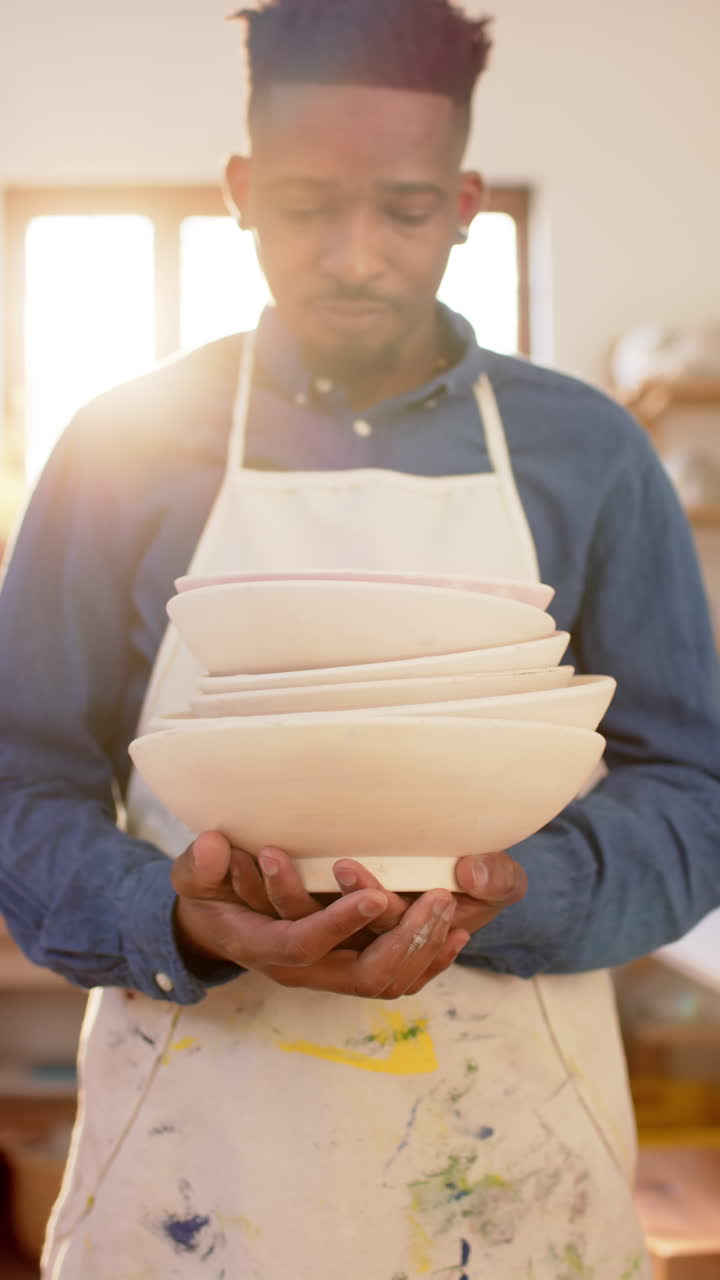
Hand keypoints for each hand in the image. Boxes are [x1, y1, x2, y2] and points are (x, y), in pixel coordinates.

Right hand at [210, 840, 526, 990]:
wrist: (214, 927)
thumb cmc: (206, 895)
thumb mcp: (192, 877)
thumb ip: (199, 865)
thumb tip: (213, 846)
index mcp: (263, 947)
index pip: (306, 943)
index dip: (341, 922)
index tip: (375, 894)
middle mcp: (302, 970)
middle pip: (364, 975)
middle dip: (405, 939)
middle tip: (438, 898)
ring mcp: (328, 973)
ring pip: (387, 980)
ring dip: (423, 948)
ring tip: (450, 909)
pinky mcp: (347, 967)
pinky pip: (395, 978)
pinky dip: (427, 961)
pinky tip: (454, 936)